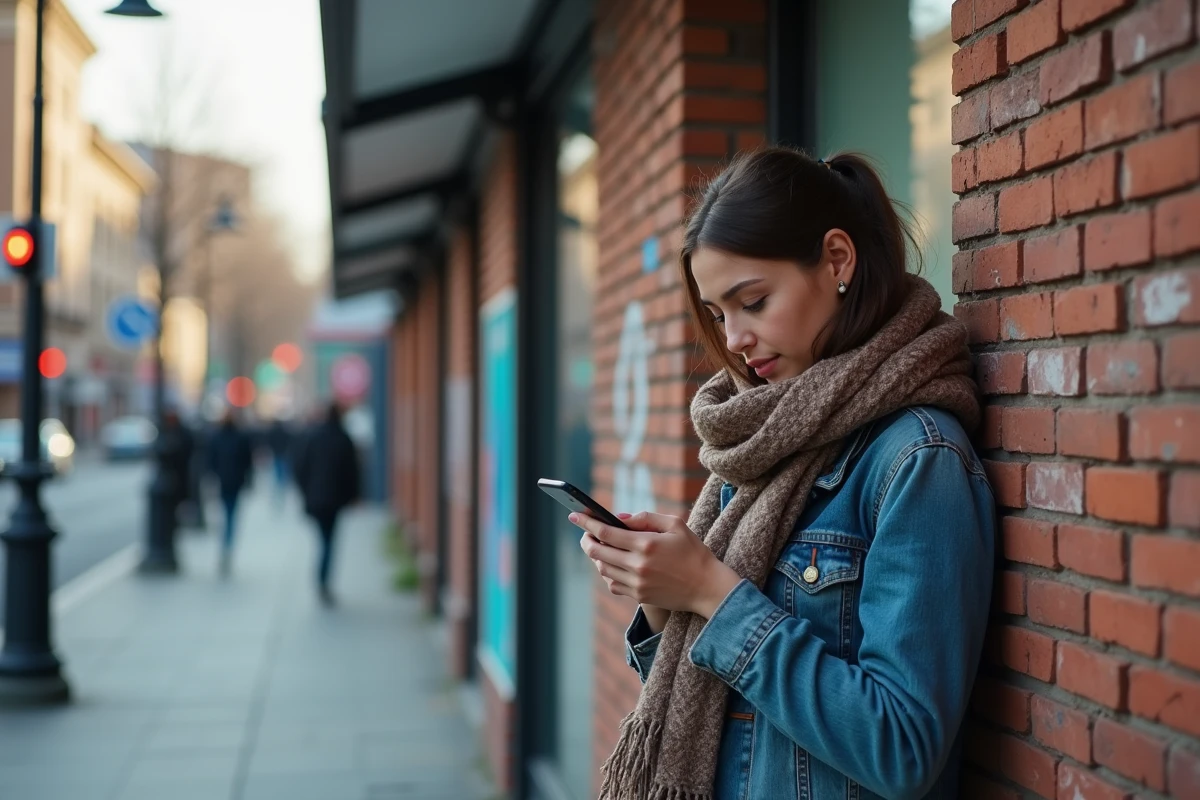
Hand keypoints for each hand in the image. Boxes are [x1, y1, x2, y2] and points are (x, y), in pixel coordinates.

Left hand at [572, 510, 741, 618]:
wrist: (707, 587)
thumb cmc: (693, 551)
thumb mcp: (675, 524)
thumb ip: (645, 518)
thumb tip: (618, 518)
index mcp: (646, 544)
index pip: (606, 532)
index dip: (587, 523)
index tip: (574, 515)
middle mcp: (638, 565)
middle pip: (598, 552)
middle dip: (586, 540)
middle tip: (585, 533)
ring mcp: (637, 583)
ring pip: (603, 569)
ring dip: (597, 557)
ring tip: (600, 547)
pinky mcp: (639, 596)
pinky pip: (613, 585)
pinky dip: (608, 574)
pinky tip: (613, 565)